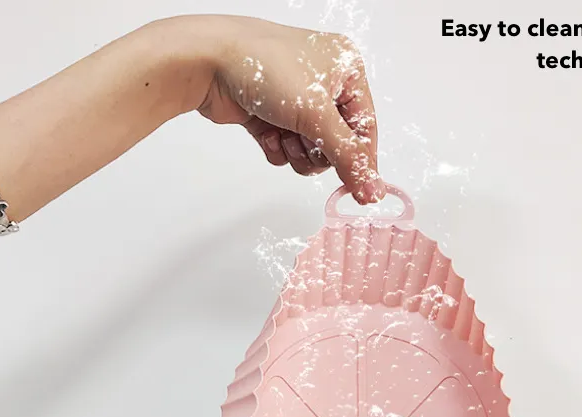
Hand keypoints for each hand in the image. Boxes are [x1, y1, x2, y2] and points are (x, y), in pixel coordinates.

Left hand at [196, 16, 384, 204]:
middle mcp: (324, 82)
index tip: (360, 190)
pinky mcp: (272, 115)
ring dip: (298, 152)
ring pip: (312, 150)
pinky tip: (266, 132)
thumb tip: (372, 189)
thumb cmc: (265, 67)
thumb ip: (348, 157)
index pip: (365, 126)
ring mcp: (296, 99)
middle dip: (319, 150)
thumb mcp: (317, 115)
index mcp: (346, 68)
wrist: (209, 62)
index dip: (361, 159)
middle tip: (304, 141)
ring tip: (283, 135)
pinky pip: (288, 148)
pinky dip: (278, 147)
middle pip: (339, 143)